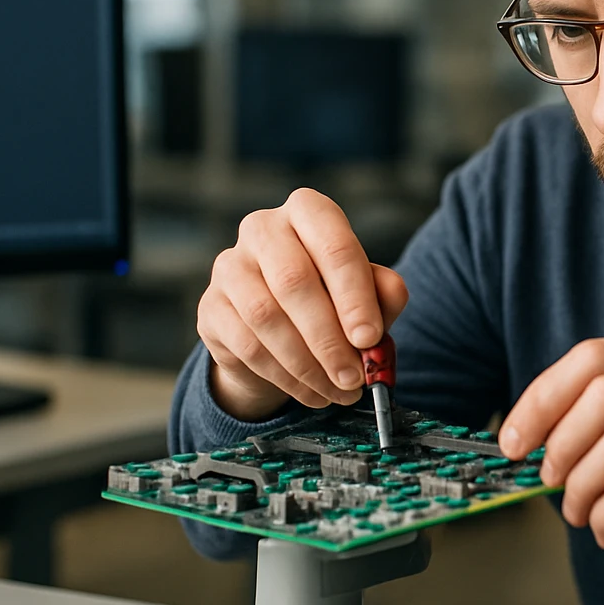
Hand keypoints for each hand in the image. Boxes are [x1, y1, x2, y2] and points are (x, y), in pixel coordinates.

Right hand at [198, 188, 408, 420]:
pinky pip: (246, 344)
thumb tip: (392, 295)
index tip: (370, 338)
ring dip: (307, 364)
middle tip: (354, 377)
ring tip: (338, 391)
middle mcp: (263, 229)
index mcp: (307, 212)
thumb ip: (383, 292)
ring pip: (265, 317)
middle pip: (294, 281)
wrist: (277, 328)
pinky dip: (284, 376)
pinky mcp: (211, 306)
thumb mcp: (364, 293)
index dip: (354, 294)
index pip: (333, 244)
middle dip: (329, 338)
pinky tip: (311, 392)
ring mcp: (230, 265)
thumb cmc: (330, 300)